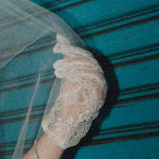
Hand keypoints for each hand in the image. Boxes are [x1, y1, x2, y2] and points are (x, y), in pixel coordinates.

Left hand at [41, 35, 106, 149]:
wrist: (68, 120)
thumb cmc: (69, 97)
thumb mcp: (67, 74)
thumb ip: (68, 57)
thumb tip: (60, 37)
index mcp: (94, 73)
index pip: (86, 57)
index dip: (73, 50)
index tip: (58, 47)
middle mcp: (100, 80)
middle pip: (89, 62)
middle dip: (71, 59)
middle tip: (57, 60)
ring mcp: (100, 89)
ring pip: (90, 70)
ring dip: (72, 67)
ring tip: (58, 69)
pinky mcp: (98, 98)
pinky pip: (90, 82)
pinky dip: (76, 77)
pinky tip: (64, 76)